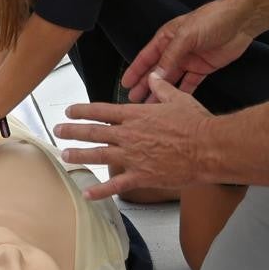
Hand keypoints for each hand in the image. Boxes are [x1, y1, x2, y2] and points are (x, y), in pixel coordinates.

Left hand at [54, 73, 212, 198]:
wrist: (209, 148)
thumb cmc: (197, 124)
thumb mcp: (178, 98)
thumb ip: (161, 87)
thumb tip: (154, 76)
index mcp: (136, 115)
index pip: (101, 110)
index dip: (82, 110)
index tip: (70, 111)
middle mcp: (129, 135)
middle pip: (94, 132)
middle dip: (73, 131)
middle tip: (58, 131)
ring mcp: (133, 156)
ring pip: (98, 155)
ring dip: (79, 155)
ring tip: (65, 155)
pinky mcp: (141, 176)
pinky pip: (116, 185)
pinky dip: (100, 190)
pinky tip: (88, 193)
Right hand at [121, 0, 253, 101]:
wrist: (239, 21)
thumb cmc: (211, 19)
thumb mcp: (185, 36)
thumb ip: (170, 57)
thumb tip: (156, 75)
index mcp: (166, 38)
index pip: (146, 57)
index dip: (135, 71)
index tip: (126, 84)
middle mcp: (175, 50)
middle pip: (157, 71)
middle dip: (145, 85)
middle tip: (134, 100)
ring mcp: (189, 60)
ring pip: (171, 80)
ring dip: (162, 92)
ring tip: (152, 106)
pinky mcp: (203, 68)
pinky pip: (189, 83)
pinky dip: (182, 93)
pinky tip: (175, 103)